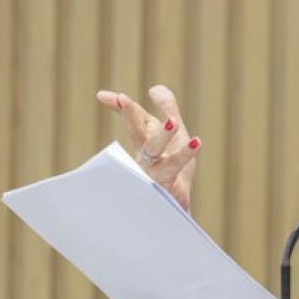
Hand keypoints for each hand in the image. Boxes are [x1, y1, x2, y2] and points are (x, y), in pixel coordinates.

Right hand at [96, 84, 200, 211]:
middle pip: (137, 133)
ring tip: (172, 120)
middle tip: (122, 99)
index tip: (102, 96)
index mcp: (146, 141)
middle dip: (131, 116)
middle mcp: (146, 156)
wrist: (175, 208)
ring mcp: (154, 172)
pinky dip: (184, 155)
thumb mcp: (175, 134)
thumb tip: (154, 89)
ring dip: (162, 135)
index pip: (133, 120)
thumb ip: (167, 109)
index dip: (121, 107)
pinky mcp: (168, 186)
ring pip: (154, 152)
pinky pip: (174, 169)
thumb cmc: (173, 169)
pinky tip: (196, 142)